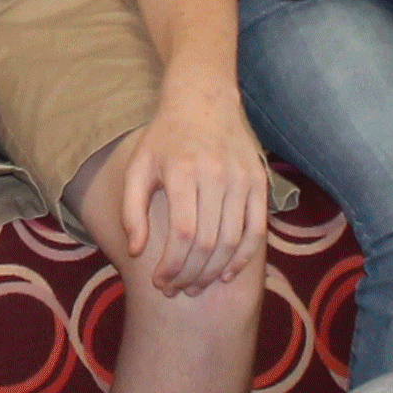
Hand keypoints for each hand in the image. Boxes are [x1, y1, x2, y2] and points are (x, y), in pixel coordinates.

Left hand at [110, 92, 268, 296]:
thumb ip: (132, 210)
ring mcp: (243, 179)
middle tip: (176, 291)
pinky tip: (225, 274)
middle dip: (191, 275)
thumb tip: (136, 251)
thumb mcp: (138, 167)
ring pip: (234, 241)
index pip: (183, 234)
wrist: (203, 102)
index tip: (159, 282)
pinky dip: (244, 258)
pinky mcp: (260, 182)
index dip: (172, 266)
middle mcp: (217, 175)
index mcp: (184, 172)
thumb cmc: (164, 139)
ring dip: (214, 272)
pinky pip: (257, 230)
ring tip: (196, 286)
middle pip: (209, 243)